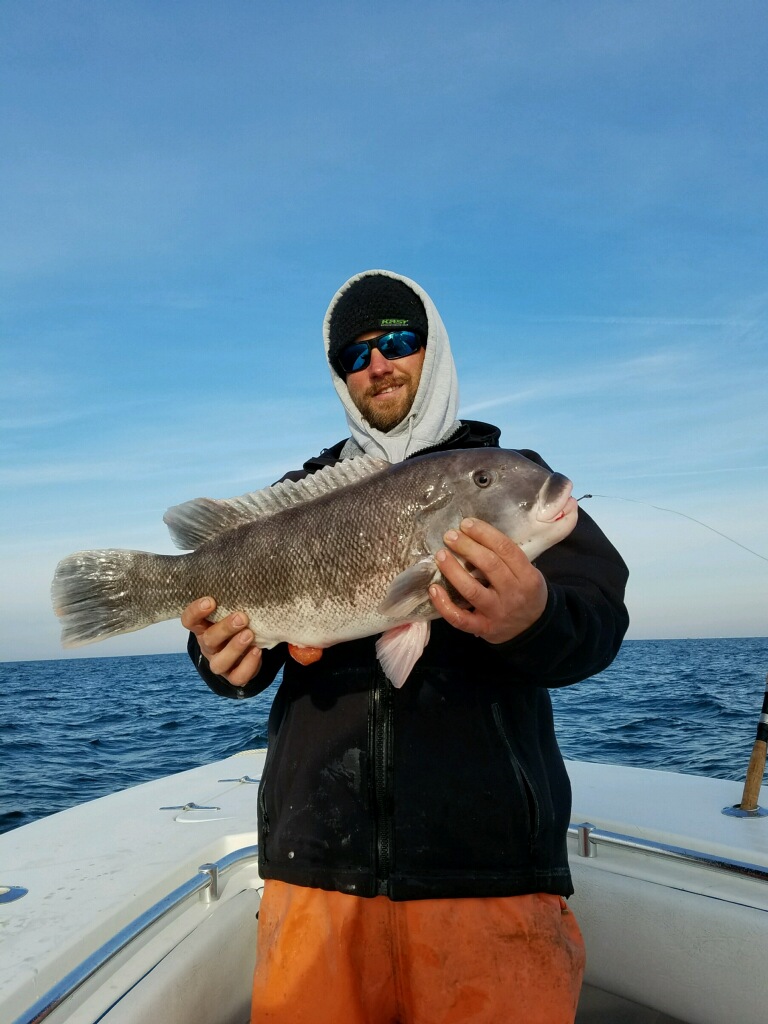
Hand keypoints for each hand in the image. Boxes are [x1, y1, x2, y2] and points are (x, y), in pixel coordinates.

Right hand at [181, 597, 262, 686]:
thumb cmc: (237, 621)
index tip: (210, 601)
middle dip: (225, 628)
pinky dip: (248, 666)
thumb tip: (250, 575)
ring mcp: (219, 663)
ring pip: (220, 662)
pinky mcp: (233, 676)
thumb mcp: (232, 608)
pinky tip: (257, 651)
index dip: (196, 611)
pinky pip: (237, 677)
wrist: (246, 649)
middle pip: (208, 640)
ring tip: (249, 634)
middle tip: (241, 617)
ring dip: (235, 648)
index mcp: (203, 627)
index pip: (189, 620)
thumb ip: (234, 597)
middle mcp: (208, 646)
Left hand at [428, 518, 547, 643]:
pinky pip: (460, 618)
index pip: (506, 549)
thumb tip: (475, 534)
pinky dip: (444, 604)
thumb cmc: (526, 594)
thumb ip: (508, 558)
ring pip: (472, 590)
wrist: (534, 630)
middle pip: (489, 565)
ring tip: (441, 555)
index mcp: (527, 576)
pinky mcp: (483, 628)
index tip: (466, 524)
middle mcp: (513, 594)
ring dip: (453, 570)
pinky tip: (433, 589)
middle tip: (450, 535)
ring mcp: (497, 613)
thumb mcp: (528, 574)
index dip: (484, 533)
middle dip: (467, 547)